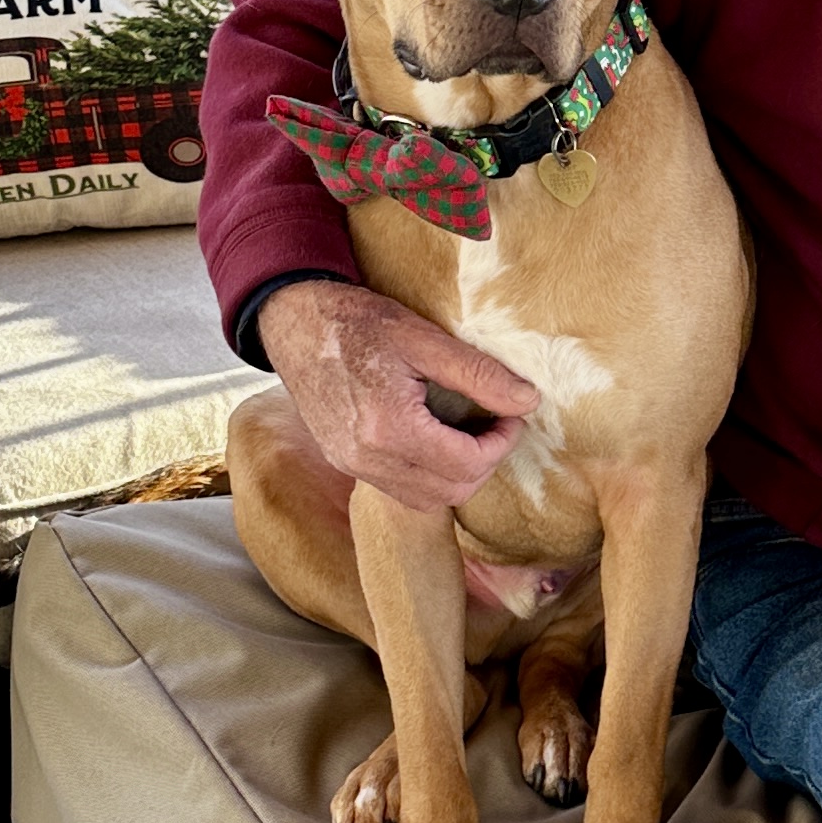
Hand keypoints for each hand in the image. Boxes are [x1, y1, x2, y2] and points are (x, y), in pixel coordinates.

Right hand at [257, 280, 537, 513]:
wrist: (294, 322)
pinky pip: (400, 489)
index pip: (466, 464)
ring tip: (468, 433)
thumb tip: (527, 401)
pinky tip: (435, 439)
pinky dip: (429, 476)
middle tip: (495, 424)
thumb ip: (478, 374)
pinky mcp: (344, 463)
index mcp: (388, 428)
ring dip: (458, 474)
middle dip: (484, 463)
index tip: (512, 414)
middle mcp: (366, 459)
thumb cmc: (356, 322)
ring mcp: (351, 466)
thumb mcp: (423, 338)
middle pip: (451, 492)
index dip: (501, 444)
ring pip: (426, 500)